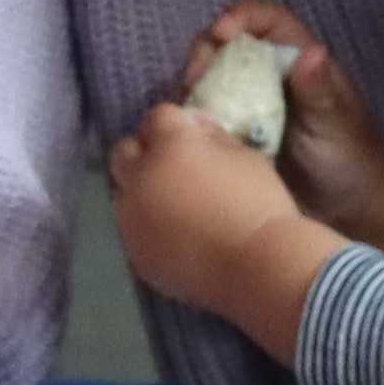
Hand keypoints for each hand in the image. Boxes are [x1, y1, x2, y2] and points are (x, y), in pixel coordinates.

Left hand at [108, 103, 329, 348]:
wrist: (257, 267)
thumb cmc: (259, 205)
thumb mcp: (245, 155)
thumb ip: (212, 136)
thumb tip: (195, 129)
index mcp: (170, 146)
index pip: (157, 117)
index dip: (177, 124)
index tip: (196, 135)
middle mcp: (141, 178)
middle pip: (124, 151)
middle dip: (145, 153)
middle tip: (176, 168)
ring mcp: (132, 219)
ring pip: (124, 193)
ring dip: (144, 191)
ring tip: (176, 206)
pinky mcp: (135, 253)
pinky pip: (134, 230)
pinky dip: (149, 226)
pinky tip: (177, 236)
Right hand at [191, 3, 383, 249]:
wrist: (347, 209)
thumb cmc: (349, 158)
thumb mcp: (335, 125)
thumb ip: (320, 92)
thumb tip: (312, 52)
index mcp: (297, 62)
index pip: (268, 21)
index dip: (242, 17)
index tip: (220, 34)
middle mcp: (268, 77)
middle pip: (227, 45)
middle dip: (205, 53)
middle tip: (193, 79)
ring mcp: (248, 105)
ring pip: (210, 78)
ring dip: (194, 86)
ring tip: (188, 109)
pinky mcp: (233, 134)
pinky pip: (205, 115)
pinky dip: (192, 117)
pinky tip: (188, 132)